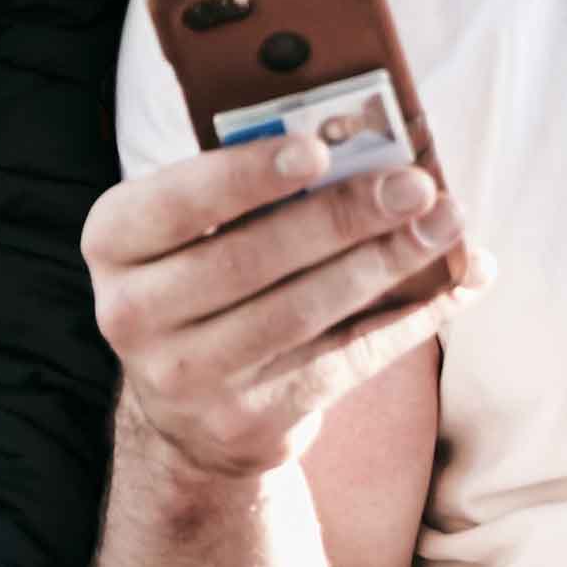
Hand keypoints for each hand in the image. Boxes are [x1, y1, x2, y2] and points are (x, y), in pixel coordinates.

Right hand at [84, 134, 483, 483]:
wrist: (190, 410)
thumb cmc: (209, 278)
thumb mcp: (198, 228)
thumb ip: (255, 185)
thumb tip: (369, 144)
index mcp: (114, 241)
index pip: (176, 202)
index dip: (245, 176)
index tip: (317, 148)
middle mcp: (133, 314)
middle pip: (249, 258)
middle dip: (341, 217)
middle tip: (414, 185)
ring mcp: (186, 379)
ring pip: (301, 311)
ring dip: (384, 263)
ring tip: (445, 224)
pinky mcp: (248, 423)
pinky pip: (340, 362)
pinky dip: (404, 319)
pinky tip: (451, 284)